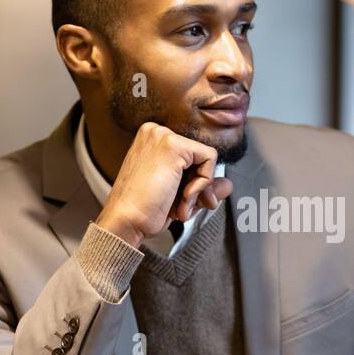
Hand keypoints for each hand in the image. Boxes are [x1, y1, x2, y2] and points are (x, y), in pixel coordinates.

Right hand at [95, 122, 233, 248]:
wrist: (126, 222)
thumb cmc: (143, 211)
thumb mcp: (178, 196)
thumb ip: (202, 186)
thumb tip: (227, 185)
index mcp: (152, 140)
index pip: (191, 156)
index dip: (193, 183)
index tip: (183, 203)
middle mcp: (155, 132)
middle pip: (199, 157)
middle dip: (199, 188)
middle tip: (184, 209)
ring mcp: (163, 136)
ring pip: (206, 159)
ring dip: (198, 191)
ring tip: (179, 207)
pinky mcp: (173, 145)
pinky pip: (209, 160)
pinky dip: (202, 184)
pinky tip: (183, 199)